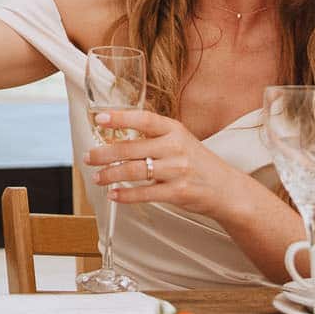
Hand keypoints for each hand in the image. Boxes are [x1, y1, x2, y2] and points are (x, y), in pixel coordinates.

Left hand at [85, 108, 241, 213]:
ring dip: (110, 175)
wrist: (226, 188)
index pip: (144, 119)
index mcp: (175, 129)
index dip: (120, 118)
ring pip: (134, 171)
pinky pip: (145, 193)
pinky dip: (125, 195)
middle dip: (105, 153)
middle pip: (131, 148)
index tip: (99, 119)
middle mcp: (175, 147)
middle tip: (88, 156)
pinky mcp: (178, 192)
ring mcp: (177, 170)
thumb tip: (117, 134)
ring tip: (97, 177)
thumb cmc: (198, 162)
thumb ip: (154, 136)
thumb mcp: (181, 139)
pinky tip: (114, 195)